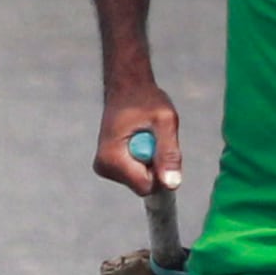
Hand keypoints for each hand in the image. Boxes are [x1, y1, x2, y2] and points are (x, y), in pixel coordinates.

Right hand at [98, 81, 182, 196]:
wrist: (127, 87)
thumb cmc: (145, 99)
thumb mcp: (165, 121)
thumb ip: (168, 152)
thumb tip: (171, 185)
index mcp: (111, 158)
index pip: (146, 186)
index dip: (161, 169)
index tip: (162, 145)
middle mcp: (104, 167)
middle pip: (144, 185)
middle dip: (156, 164)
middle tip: (153, 136)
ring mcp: (105, 168)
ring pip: (142, 180)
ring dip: (151, 160)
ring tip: (145, 134)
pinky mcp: (110, 167)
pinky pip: (138, 174)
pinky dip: (145, 159)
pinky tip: (140, 138)